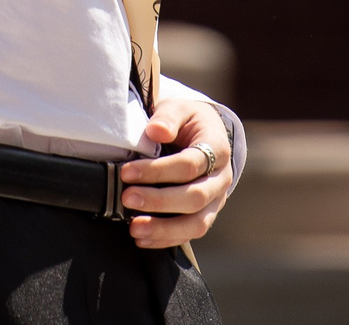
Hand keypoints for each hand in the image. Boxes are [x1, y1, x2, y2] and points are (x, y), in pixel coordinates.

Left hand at [118, 92, 233, 249]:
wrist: (204, 134)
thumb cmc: (187, 122)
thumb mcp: (179, 109)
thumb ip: (168, 117)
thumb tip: (156, 131)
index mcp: (217, 148)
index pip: (189, 164)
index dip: (157, 171)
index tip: (127, 172)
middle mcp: (221, 178)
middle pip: (195, 197)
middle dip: (158, 201)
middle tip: (127, 197)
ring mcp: (216, 200)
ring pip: (196, 223)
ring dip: (164, 229)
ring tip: (134, 228)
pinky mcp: (206, 215)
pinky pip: (190, 234)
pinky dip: (166, 239)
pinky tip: (142, 238)